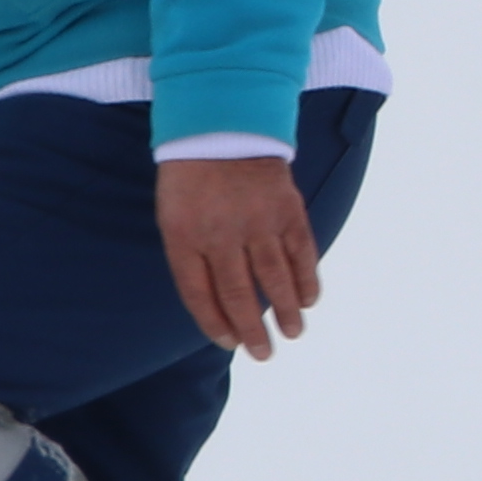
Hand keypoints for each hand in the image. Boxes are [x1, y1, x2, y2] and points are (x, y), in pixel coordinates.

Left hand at [160, 153, 326, 358]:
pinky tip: (308, 299)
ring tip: (293, 333)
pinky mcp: (287, 210)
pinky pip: (300, 252)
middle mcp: (222, 234)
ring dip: (284, 311)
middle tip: (264, 354)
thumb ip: (190, 258)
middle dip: (252, 330)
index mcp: (185, 237)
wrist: (222, 127)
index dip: (215, 323)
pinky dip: (306, 278)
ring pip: (274, 278)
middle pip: (239, 294)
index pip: (200, 294)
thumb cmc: (191, 180)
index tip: (230, 342)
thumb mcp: (173, 218)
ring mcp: (258, 222)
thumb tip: (218, 302)